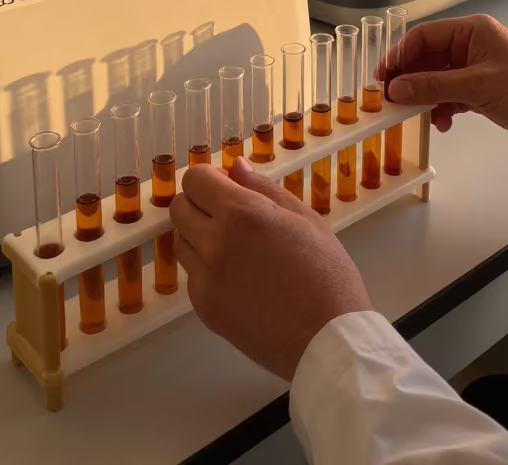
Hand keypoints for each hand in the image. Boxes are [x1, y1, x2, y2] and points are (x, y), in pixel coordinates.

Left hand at [169, 157, 371, 379]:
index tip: (227, 185)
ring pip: (181, 241)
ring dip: (199, 235)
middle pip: (179, 207)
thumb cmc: (326, 274)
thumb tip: (235, 166)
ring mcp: (205, 279)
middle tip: (230, 213)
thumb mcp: (304, 218)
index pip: (195, 179)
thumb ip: (263, 188)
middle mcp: (214, 243)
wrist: (327, 340)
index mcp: (242, 214)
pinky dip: (206, 269)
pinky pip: (192, 275)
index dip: (210, 177)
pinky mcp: (203, 308)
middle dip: (199, 202)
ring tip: (237, 248)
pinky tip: (239, 277)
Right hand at [379, 14, 507, 153]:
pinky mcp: (480, 92)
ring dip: (425, 97)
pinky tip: (441, 124)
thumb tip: (395, 88)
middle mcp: (469, 46)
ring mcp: (474, 70)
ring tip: (416, 116)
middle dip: (409, 80)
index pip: (423, 36)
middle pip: (426, 59)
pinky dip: (441, 109)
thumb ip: (434, 86)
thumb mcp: (479, 85)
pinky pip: (449, 96)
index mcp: (470, 31)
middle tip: (390, 101)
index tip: (382, 78)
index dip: (399, 55)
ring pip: (436, 80)